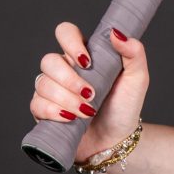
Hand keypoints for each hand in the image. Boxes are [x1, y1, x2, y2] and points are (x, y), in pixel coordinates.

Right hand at [29, 21, 149, 162]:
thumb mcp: (137, 79)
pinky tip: (70, 119)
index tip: (87, 62)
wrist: (117, 140)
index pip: (65, 33)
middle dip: (69, 80)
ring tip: (86, 113)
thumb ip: (134, 53)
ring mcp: (51, 90)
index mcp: (83, 56)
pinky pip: (37, 104)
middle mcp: (64, 69)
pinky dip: (54, 112)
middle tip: (91, 95)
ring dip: (67, 100)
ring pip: (43, 84)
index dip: (70, 43)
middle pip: (49, 61)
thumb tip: (115, 32)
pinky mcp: (44, 110)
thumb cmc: (125, 108)